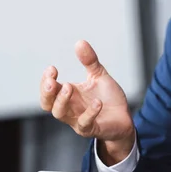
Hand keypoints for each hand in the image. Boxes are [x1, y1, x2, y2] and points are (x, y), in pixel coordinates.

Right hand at [39, 40, 134, 164]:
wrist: (124, 118)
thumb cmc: (109, 99)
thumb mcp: (99, 77)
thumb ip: (90, 61)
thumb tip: (80, 42)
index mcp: (68, 95)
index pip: (48, 89)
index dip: (46, 79)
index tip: (53, 68)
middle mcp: (70, 108)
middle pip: (47, 104)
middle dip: (46, 93)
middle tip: (52, 81)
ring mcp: (78, 120)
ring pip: (60, 114)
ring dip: (62, 101)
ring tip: (69, 87)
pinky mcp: (92, 129)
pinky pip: (85, 123)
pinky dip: (90, 113)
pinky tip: (97, 102)